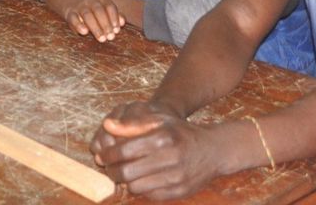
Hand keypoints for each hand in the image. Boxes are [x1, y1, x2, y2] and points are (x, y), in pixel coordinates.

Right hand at [66, 0, 125, 41]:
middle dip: (105, 24)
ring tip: (101, 39)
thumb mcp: (105, 12)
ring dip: (95, 27)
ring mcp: (79, 6)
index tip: (117, 30)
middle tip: (110, 37)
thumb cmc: (94, 12)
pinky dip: (79, 25)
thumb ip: (115, 16)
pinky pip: (74, 18)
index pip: (109, 6)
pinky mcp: (70, 13)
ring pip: (87, 14)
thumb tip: (122, 22)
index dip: (114, 18)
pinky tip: (84, 32)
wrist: (73, 6)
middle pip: (99, 10)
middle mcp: (90, 0)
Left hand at [92, 101, 230, 199]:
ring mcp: (176, 177)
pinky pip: (149, 195)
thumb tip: (106, 126)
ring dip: (126, 181)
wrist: (213, 150)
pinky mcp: (179, 192)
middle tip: (109, 167)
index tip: (102, 155)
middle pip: (127, 172)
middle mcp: (171, 158)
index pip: (123, 151)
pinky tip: (142, 178)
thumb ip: (131, 124)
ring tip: (125, 172)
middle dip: (112, 171)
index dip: (108, 154)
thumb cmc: (180, 132)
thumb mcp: (158, 121)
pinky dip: (141, 188)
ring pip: (135, 187)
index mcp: (163, 137)